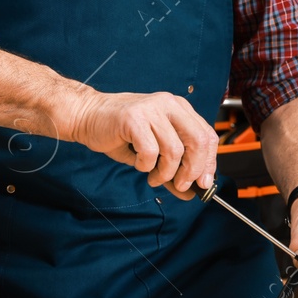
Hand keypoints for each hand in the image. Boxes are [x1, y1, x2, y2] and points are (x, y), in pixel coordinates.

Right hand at [65, 89, 217, 195]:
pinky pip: (150, 152)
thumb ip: (172, 169)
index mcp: (179, 108)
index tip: (203, 183)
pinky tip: (138, 163)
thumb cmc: (120, 132)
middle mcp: (169, 104)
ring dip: (165, 172)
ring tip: (153, 176)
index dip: (209, 162)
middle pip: (198, 141)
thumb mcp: (153, 149)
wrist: (87, 116)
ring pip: (174, 150)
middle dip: (193, 170)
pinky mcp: (134, 118)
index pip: (207, 135)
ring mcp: (152, 109)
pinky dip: (146, 165)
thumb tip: (190, 193)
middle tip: (182, 185)